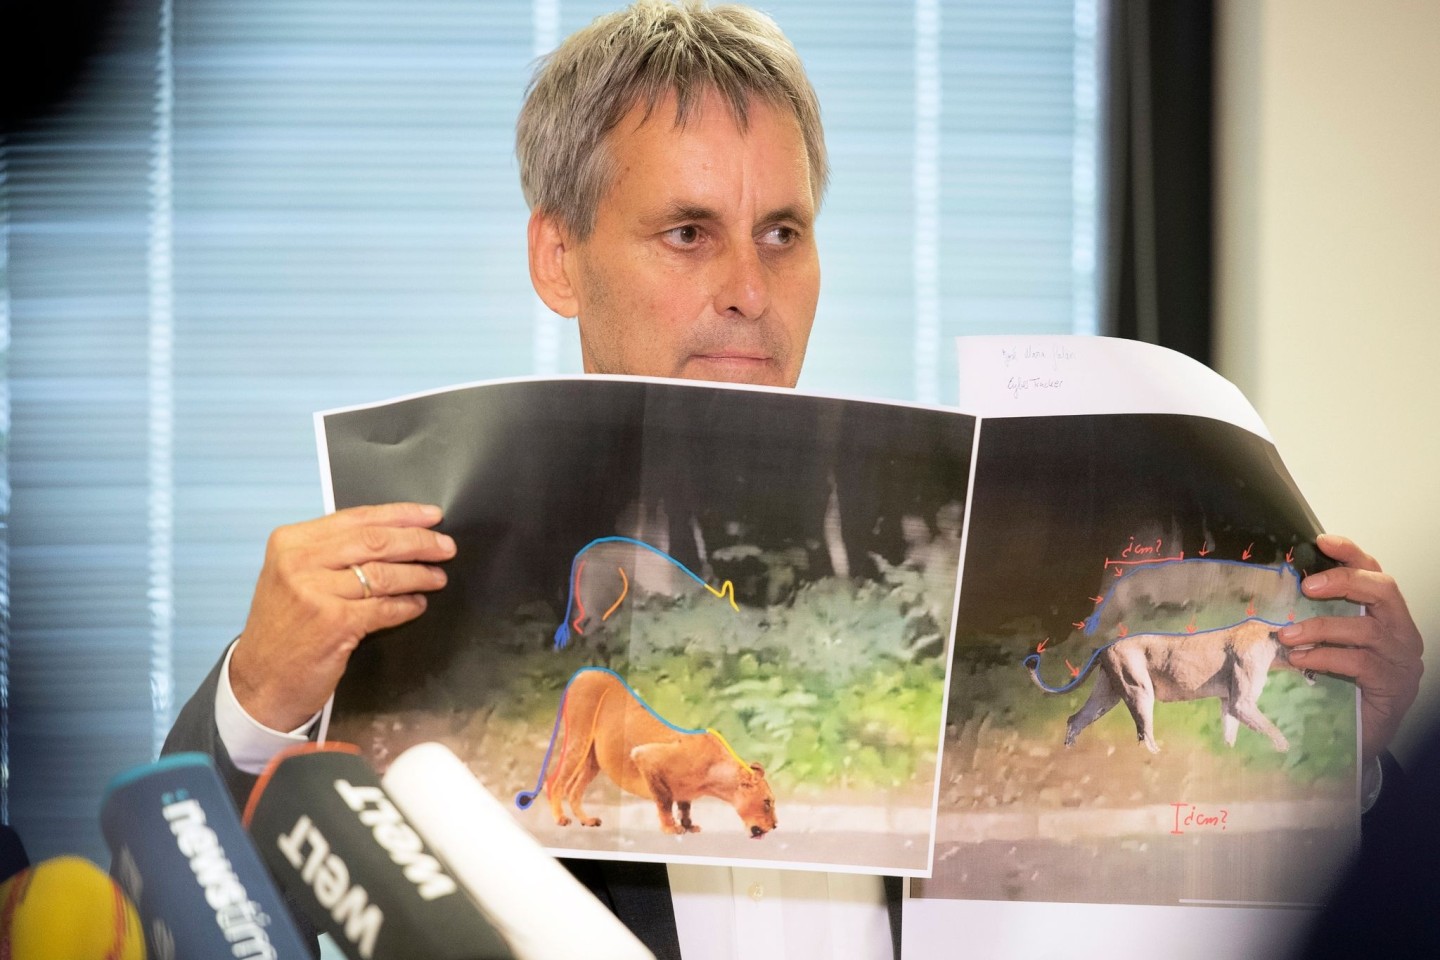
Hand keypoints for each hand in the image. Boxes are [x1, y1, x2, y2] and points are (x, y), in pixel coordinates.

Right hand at [229, 502, 454, 729]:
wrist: (261, 680)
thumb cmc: (284, 627)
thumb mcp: (292, 575)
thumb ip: (331, 552)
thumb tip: (393, 534)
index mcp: (291, 542)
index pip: (357, 518)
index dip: (401, 515)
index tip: (431, 515)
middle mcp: (299, 562)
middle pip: (375, 541)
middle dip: (419, 542)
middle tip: (446, 547)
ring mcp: (315, 592)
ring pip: (383, 574)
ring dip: (418, 575)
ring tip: (437, 577)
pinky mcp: (334, 623)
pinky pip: (384, 608)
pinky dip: (406, 605)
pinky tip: (417, 604)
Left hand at [1278, 533, 1423, 763]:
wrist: (1362, 737)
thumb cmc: (1345, 683)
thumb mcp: (1333, 644)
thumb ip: (1322, 617)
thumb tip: (1280, 590)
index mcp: (1388, 615)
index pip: (1376, 573)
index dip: (1352, 553)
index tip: (1322, 540)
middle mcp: (1402, 632)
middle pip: (1383, 590)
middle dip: (1344, 581)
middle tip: (1306, 586)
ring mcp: (1403, 660)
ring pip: (1366, 629)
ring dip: (1321, 627)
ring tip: (1287, 635)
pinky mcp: (1394, 686)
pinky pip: (1359, 662)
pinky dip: (1326, 657)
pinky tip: (1301, 660)